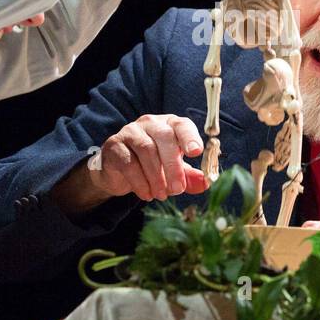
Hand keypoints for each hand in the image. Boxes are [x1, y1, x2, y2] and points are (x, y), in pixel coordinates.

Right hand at [86, 114, 208, 201]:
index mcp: (169, 125)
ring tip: (161, 195)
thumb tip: (206, 183)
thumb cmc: (152, 166)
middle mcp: (150, 123)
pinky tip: (146, 194)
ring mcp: (130, 132)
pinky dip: (140, 182)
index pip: (182, 125)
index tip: (196, 152)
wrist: (118, 172)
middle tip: (178, 189)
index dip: (190, 137)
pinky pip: (128, 162)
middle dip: (173, 165)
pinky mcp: (114, 146)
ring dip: (156, 176)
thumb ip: (189, 176)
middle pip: (164, 137)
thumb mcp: (173, 171)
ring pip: (146, 149)